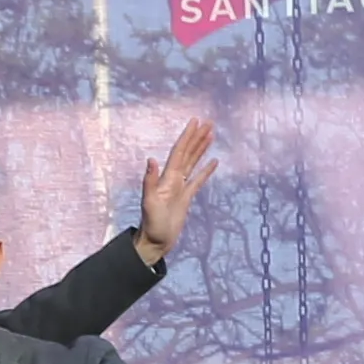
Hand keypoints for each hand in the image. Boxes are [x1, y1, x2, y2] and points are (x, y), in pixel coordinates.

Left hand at [137, 117, 219, 264]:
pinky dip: (206, 170)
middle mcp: (173, 179)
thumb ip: (150, 181)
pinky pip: (198, 180)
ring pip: (193, 162)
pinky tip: (214, 161)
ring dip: (201, 148)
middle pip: (187, 153)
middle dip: (197, 137)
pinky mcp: (186, 197)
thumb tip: (151, 159)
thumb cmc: (152, 224)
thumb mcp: (149, 202)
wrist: (155, 241)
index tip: (195, 122)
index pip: (179, 152)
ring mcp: (180, 187)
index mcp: (167, 178)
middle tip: (208, 122)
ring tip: (211, 134)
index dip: (187, 137)